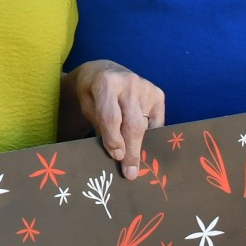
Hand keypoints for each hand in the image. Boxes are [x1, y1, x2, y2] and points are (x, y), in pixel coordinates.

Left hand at [69, 60, 163, 178]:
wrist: (104, 71)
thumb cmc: (92, 94)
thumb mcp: (88, 107)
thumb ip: (100, 126)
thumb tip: (117, 156)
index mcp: (106, 83)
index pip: (111, 117)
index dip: (113, 139)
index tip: (116, 157)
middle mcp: (129, 82)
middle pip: (133, 124)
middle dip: (131, 151)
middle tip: (130, 173)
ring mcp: (146, 87)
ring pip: (145, 126)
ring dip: (140, 147)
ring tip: (136, 165)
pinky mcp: (158, 94)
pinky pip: (156, 123)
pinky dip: (150, 137)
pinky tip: (144, 148)